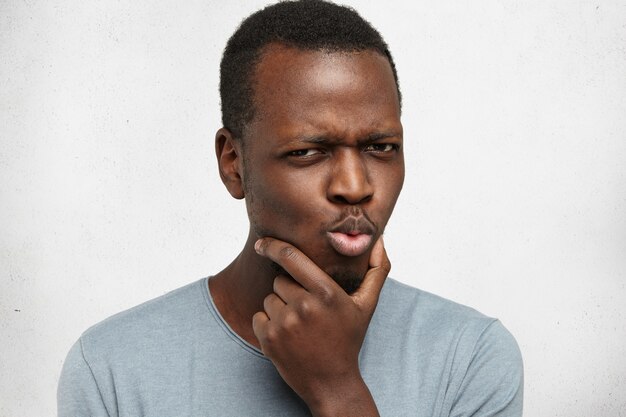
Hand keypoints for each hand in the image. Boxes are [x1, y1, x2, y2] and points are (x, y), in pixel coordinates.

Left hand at [252, 236, 389, 416]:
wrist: (331, 383)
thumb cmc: (348, 339)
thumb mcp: (367, 305)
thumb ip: (377, 270)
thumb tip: (380, 240)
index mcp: (326, 293)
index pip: (290, 257)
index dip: (273, 245)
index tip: (262, 243)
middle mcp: (304, 306)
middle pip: (280, 280)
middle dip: (289, 289)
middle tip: (308, 309)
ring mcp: (284, 324)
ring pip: (269, 298)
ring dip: (280, 307)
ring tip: (300, 324)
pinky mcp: (269, 339)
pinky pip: (258, 316)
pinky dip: (268, 323)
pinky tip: (287, 335)